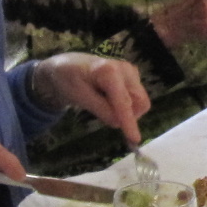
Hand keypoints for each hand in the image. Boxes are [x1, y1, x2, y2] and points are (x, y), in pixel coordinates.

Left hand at [32, 53, 150, 147]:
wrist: (66, 66)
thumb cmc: (69, 79)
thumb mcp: (78, 96)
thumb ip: (100, 109)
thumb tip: (118, 123)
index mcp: (111, 72)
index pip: (124, 102)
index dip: (129, 122)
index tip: (135, 140)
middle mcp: (126, 69)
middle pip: (140, 102)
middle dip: (129, 116)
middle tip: (107, 118)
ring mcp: (131, 72)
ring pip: (140, 101)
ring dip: (127, 111)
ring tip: (103, 105)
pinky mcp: (133, 77)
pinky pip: (136, 98)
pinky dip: (126, 106)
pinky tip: (108, 100)